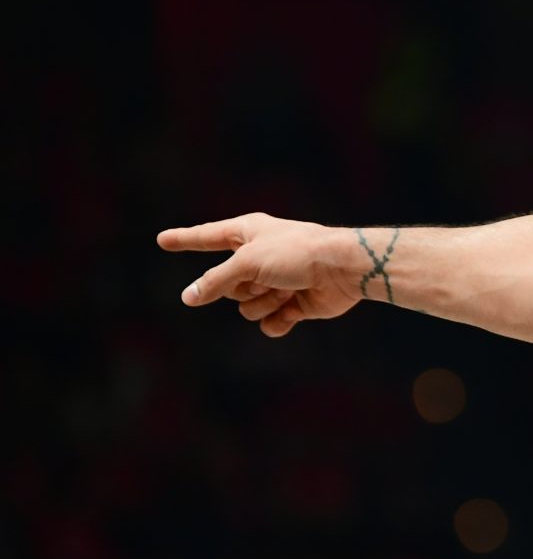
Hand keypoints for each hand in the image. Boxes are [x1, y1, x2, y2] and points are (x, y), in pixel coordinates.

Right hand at [157, 213, 365, 337]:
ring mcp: (276, 282)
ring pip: (246, 307)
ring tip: (288, 288)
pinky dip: (278, 321)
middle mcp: (259, 257)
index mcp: (247, 234)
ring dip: (265, 302)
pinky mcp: (293, 305)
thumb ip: (215, 281)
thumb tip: (188, 297)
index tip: (162, 240)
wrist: (343, 269)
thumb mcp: (247, 262)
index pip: (206, 238)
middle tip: (271, 275)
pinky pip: (268, 324)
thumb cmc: (297, 253)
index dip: (185, 239)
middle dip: (245, 287)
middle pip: (227, 285)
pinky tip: (293, 310)